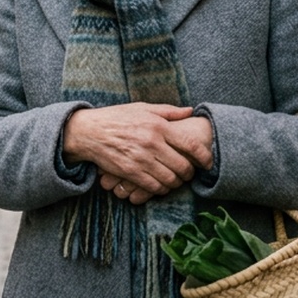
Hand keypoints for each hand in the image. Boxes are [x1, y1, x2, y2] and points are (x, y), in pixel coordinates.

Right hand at [62, 104, 206, 199]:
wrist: (89, 132)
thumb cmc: (117, 118)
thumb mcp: (142, 108)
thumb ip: (168, 111)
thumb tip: (190, 111)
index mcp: (158, 126)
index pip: (190, 144)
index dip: (204, 156)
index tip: (208, 162)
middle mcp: (152, 143)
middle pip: (182, 166)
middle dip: (190, 173)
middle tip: (189, 172)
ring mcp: (141, 159)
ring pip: (170, 180)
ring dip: (176, 183)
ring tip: (176, 179)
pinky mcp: (130, 172)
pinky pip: (154, 187)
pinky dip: (161, 189)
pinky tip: (161, 184)